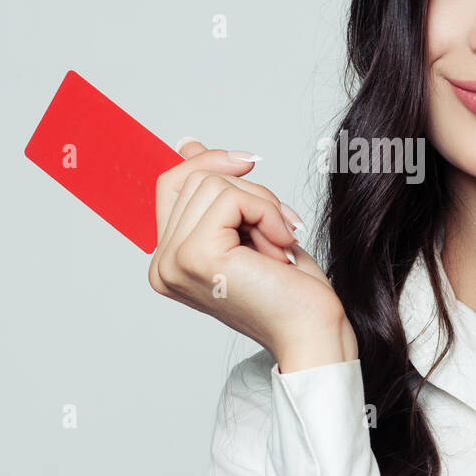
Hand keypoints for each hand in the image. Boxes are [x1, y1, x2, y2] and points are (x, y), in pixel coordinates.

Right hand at [147, 139, 356, 370]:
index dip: (209, 162)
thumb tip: (187, 144)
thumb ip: (215, 192)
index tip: (248, 160)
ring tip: (278, 245)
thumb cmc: (291, 290)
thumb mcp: (249, 227)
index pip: (171, 184)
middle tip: (280, 230)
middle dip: (249, 192)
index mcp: (168, 262)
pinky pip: (232, 197)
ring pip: (214, 184)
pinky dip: (267, 213)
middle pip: (194, 179)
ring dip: (262, 205)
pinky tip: (280, 248)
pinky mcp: (195, 256)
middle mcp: (162, 266)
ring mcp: (173, 263)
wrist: (313, 331)